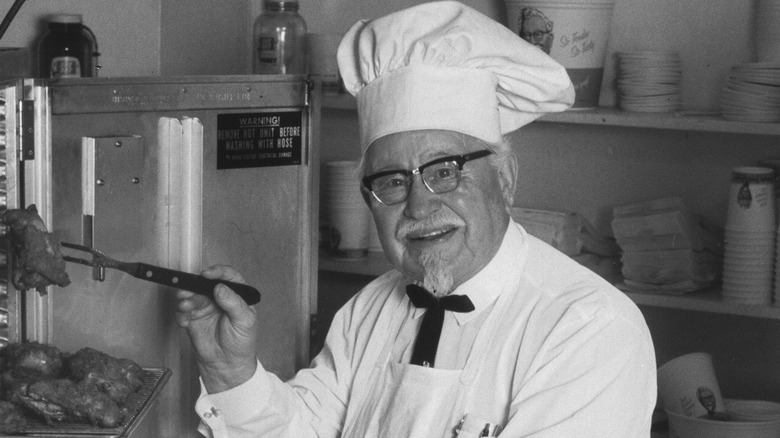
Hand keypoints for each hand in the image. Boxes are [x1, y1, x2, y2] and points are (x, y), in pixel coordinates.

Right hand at [175, 265, 257, 392]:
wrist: (228, 365)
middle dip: (195, 285)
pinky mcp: (193, 319)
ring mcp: (206, 308)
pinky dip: (181, 314)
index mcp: (237, 295)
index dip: (218, 272)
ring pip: (192, 296)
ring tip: (186, 306)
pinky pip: (183, 312)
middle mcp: (220, 298)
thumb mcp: (245, 321)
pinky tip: (185, 321)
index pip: (229, 277)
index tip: (208, 274)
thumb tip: (220, 288)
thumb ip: (233, 303)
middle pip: (205, 284)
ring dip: (186, 299)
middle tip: (188, 290)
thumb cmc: (241, 342)